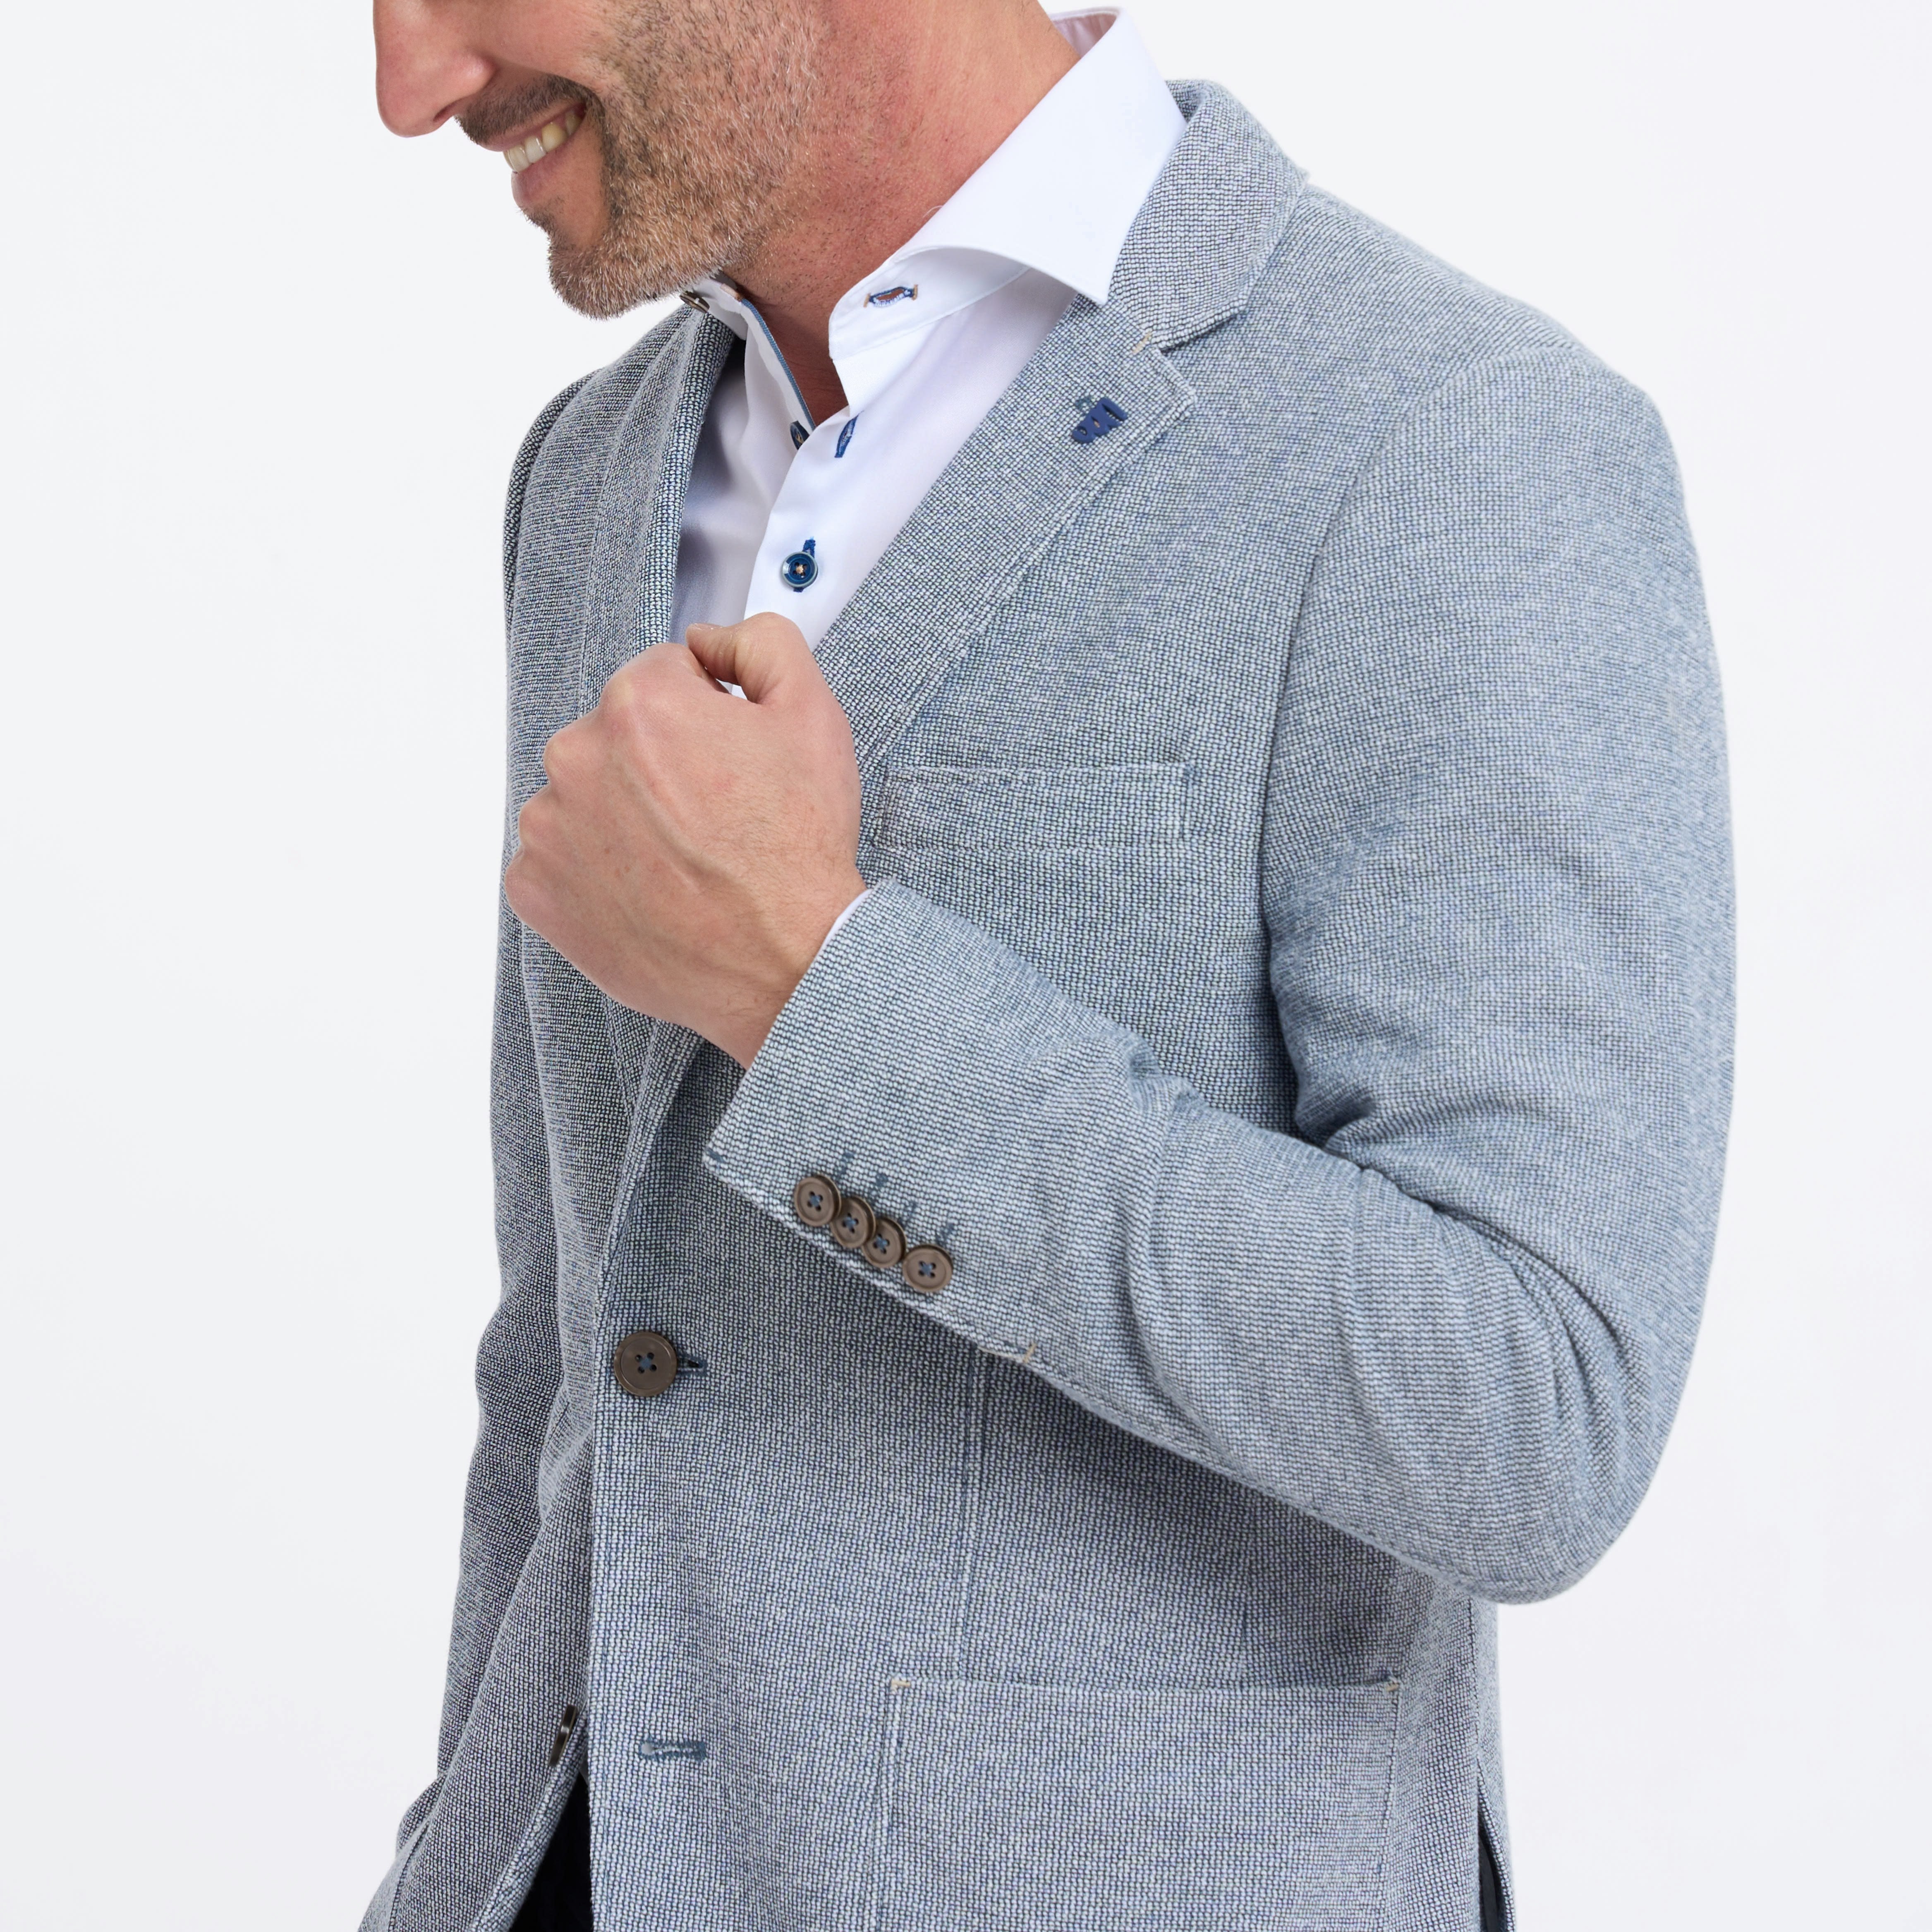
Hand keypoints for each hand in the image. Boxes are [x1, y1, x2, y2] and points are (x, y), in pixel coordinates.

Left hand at [504, 613, 865, 1066]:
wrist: (785, 959)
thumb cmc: (797, 851)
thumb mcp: (814, 715)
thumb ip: (761, 643)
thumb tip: (708, 638)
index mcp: (638, 701)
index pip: (661, 679)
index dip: (706, 718)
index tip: (728, 763)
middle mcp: (577, 755)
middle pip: (615, 737)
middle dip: (658, 766)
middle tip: (713, 818)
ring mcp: (549, 826)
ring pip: (585, 798)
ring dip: (623, 818)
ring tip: (682, 860)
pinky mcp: (535, 889)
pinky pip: (557, 860)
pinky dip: (594, 872)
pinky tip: (648, 890)